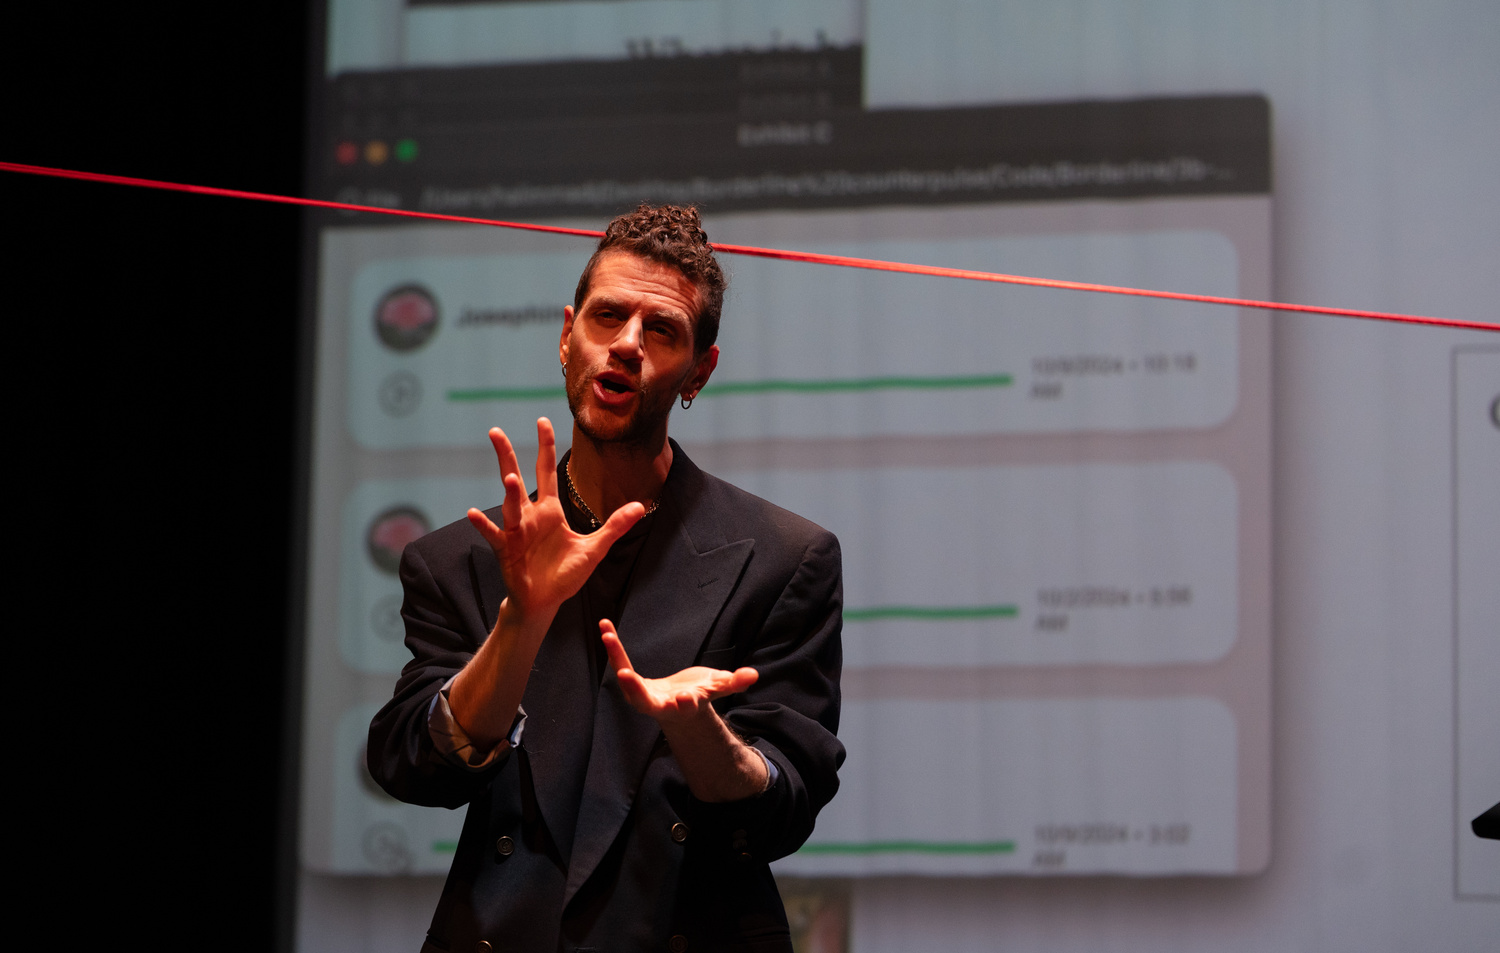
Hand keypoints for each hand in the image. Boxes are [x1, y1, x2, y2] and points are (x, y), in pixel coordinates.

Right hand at [465, 419, 643, 621]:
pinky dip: (484, 525)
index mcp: (550, 510)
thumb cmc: (565, 575)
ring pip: (510, 506)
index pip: (547, 471)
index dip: (546, 446)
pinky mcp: (507, 550)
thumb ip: (615, 526)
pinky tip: (474, 513)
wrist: (545, 602)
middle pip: (518, 478)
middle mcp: (531, 516)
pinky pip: (494, 535)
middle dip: (508, 455)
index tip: (543, 420)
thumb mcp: (595, 548)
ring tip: (509, 477)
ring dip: (509, 493)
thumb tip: (640, 506)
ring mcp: (517, 532)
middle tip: (495, 431)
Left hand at [601, 620, 758, 725]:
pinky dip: (613, 647)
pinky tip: (605, 626)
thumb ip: (734, 682)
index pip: (685, 708)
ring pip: (627, 682)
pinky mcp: (633, 682)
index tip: (686, 698)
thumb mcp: (718, 687)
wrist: (680, 704)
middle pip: (645, 702)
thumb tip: (753, 675)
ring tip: (608, 636)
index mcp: (684, 708)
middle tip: (625, 676)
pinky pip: (620, 663)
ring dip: (616, 659)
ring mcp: (643, 695)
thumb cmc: (701, 694)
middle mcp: (660, 705)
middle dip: (636, 691)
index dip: (686, 703)